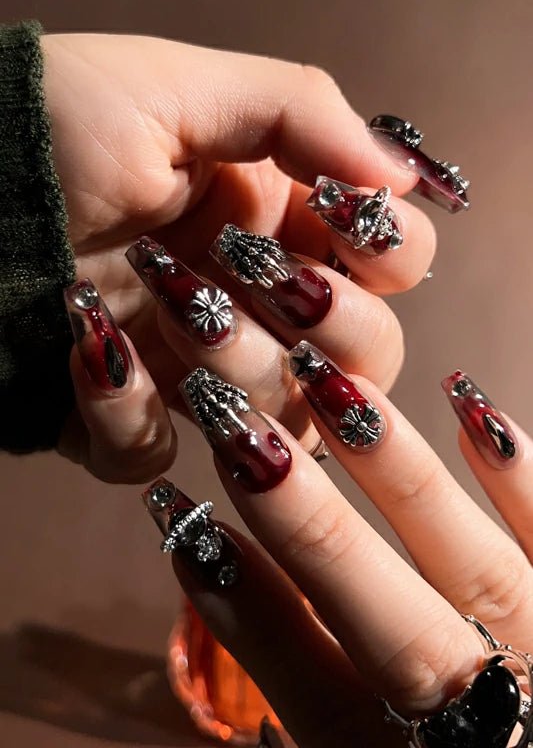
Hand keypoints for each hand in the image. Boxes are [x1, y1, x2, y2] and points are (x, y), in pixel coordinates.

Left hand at [46, 34, 436, 480]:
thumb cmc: (56, 121)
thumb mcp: (181, 90)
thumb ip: (302, 115)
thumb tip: (401, 179)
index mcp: (279, 221)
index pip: (394, 264)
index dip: (386, 256)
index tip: (333, 220)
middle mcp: (253, 299)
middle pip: (365, 359)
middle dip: (323, 320)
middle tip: (250, 271)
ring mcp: (192, 366)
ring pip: (276, 422)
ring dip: (228, 358)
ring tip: (156, 293)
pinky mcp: (123, 413)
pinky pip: (158, 455)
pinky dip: (127, 416)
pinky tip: (91, 347)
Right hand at [144, 357, 531, 746]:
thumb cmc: (459, 747)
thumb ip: (311, 695)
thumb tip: (233, 590)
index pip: (311, 684)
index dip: (244, 605)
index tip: (184, 520)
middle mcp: (484, 710)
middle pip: (390, 624)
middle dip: (311, 527)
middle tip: (242, 433)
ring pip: (476, 566)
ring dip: (402, 476)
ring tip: (338, 390)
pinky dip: (519, 478)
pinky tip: (471, 406)